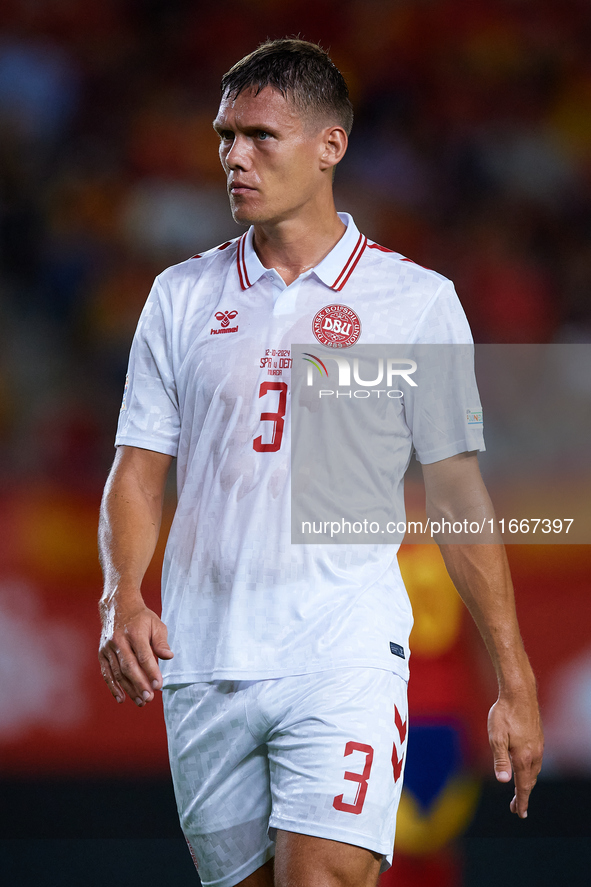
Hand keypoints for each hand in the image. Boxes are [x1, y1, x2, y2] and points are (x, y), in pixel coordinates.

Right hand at [99, 600, 173, 706]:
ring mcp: (108, 648)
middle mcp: (118, 640)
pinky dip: (113, 687)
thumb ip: (161, 641)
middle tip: (149, 698)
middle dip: (139, 684)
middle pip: (129, 666)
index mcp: (134, 632)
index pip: (143, 655)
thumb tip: (169, 656)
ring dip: (129, 689)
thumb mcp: (156, 623)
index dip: (151, 671)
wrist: (118, 606)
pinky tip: (121, 698)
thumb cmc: (141, 618)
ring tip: (141, 701)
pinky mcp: (102, 654)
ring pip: (118, 672)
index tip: (159, 685)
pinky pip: (106, 673)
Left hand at [488, 690, 543, 817]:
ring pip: (534, 771)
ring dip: (527, 783)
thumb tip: (503, 781)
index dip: (521, 801)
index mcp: (523, 756)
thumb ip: (500, 760)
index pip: (523, 786)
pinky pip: (536, 761)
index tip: (519, 814)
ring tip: (520, 791)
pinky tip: (526, 768)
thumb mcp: (496, 736)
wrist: (519, 694)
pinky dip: (531, 771)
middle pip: (529, 781)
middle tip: (515, 808)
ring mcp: (538, 746)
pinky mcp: (538, 738)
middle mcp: (534, 754)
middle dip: (523, 796)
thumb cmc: (504, 713)